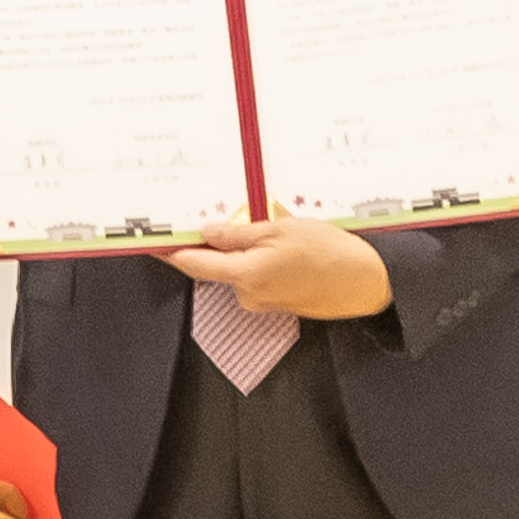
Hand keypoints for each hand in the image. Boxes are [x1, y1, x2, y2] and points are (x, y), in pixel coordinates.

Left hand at [164, 215, 392, 319]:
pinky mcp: (278, 304)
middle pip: (214, 268)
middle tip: (214, 215)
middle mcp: (248, 294)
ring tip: (264, 225)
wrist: (366, 281)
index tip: (152, 241)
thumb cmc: (326, 250)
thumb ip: (237, 234)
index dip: (171, 252)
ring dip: (241, 251)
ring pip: (238, 271)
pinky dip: (258, 262)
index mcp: (245, 274)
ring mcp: (263, 302)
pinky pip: (255, 278)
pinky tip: (278, 246)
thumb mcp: (279, 230)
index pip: (194, 264)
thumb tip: (205, 233)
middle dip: (212, 244)